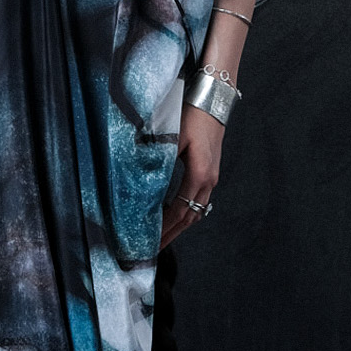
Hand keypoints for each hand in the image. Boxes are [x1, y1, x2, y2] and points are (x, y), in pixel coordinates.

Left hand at [159, 102, 223, 247]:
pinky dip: (186, 212)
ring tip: (163, 238)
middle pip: (190, 217)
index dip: (165, 228)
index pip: (179, 211)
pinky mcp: (210, 171)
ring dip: (180, 226)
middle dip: (171, 235)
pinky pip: (199, 200)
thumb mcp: (172, 136)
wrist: (213, 100)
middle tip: (154, 250)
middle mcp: (208, 180)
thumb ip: (158, 158)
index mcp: (198, 175)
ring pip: (196, 211)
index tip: (151, 241)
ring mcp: (211, 177)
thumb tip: (137, 176)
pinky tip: (176, 216)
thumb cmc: (193, 115)